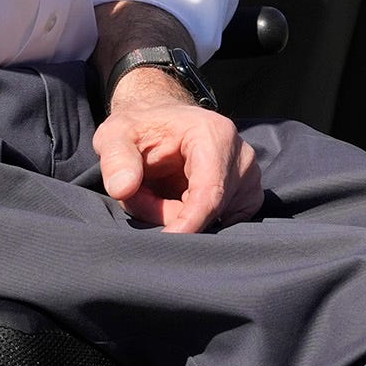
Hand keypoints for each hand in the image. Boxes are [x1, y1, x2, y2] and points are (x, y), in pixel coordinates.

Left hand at [94, 72, 261, 233]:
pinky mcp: (248, 196)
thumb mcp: (115, 135)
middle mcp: (241, 156)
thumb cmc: (140, 129)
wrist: (160, 122)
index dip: (186, 224)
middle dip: (169, 215)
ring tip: (156, 194)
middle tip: (140, 197)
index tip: (163, 243)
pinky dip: (196, 221)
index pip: (209, 194)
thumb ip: (116, 159)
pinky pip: (223, 224)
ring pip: (215, 221)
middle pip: (209, 212)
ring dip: (179, 218)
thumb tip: (123, 188)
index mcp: (215, 135)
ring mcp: (249, 177)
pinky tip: (177, 202)